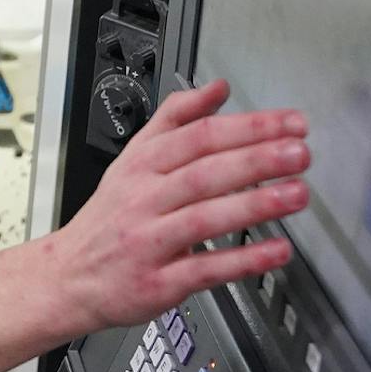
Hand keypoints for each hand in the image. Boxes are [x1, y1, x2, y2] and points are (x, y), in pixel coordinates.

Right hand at [55, 79, 308, 331]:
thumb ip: (176, 119)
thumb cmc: (110, 217)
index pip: (198, 136)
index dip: (247, 127)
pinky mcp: (158, 283)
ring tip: (297, 194)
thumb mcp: (133, 158)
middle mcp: (144, 199)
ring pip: (204, 217)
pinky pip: (204, 269)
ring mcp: (150, 241)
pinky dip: (243, 260)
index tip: (290, 124)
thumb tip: (217, 89)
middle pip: (203, 172)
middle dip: (256, 160)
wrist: (70, 276)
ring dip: (255, 205)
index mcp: (141, 164)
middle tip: (300, 153)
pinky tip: (277, 250)